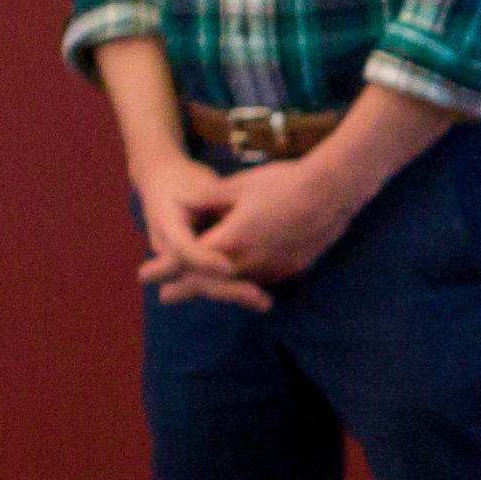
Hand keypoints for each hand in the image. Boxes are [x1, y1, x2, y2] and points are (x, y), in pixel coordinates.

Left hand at [136, 153, 344, 301]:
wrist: (333, 191)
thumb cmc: (284, 182)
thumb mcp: (239, 184)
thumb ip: (209, 198)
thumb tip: (185, 200)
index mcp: (232, 238)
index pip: (190, 261)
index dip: (167, 270)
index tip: (147, 276)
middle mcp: (251, 260)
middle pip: (211, 282)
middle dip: (187, 289)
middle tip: (166, 297)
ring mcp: (275, 267)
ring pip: (238, 285)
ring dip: (217, 289)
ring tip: (201, 292)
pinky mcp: (294, 268)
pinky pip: (263, 280)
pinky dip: (246, 282)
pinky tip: (241, 281)